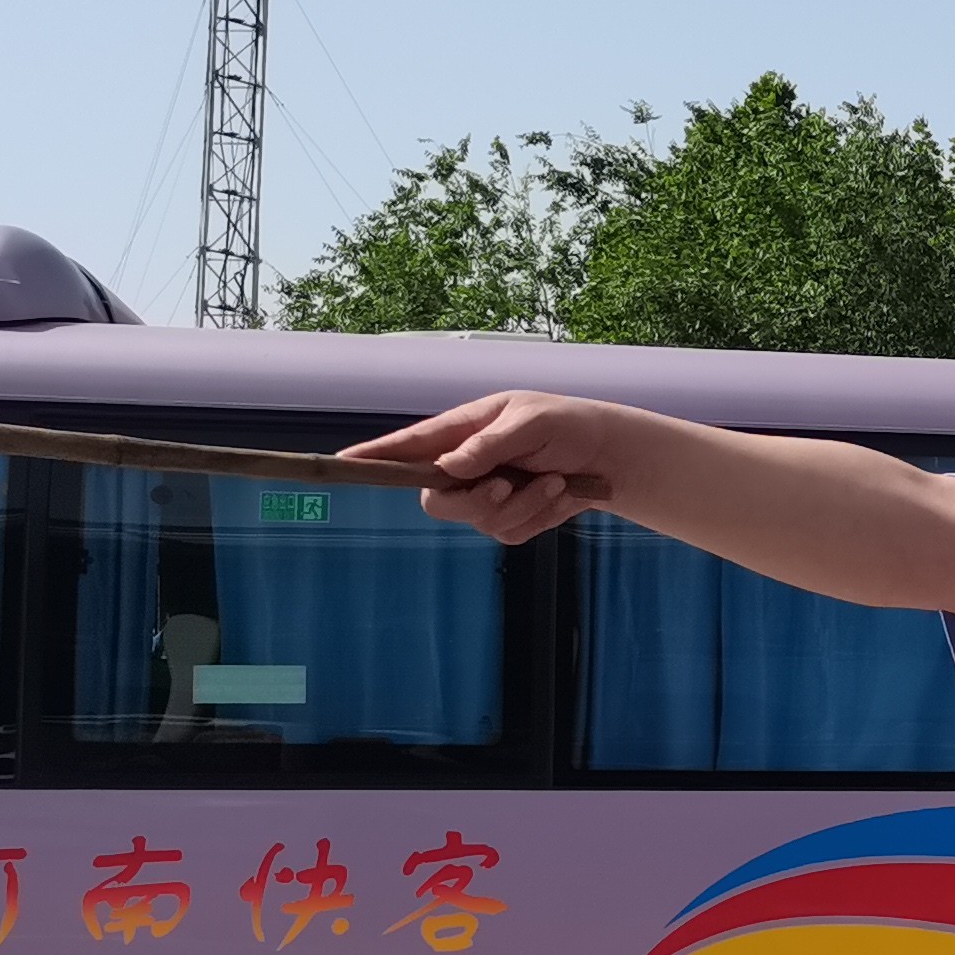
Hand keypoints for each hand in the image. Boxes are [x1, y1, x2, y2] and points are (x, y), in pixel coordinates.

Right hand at [341, 391, 645, 543]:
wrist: (610, 458)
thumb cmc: (569, 425)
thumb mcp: (533, 421)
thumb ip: (490, 442)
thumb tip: (450, 465)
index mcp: (462, 431)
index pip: (408, 446)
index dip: (375, 456)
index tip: (344, 462)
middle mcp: (464, 466)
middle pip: (435, 500)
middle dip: (473, 499)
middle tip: (509, 484)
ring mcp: (485, 497)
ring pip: (478, 520)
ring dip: (524, 504)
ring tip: (554, 479)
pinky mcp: (508, 520)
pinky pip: (510, 533)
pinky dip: (540, 516)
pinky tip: (560, 493)